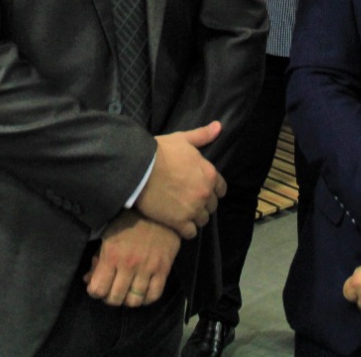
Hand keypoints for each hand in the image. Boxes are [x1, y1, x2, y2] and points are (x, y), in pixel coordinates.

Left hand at [84, 211, 180, 306]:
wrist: (157, 211)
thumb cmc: (128, 222)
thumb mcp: (107, 236)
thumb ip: (97, 259)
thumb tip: (87, 279)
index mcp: (111, 255)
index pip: (98, 289)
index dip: (95, 292)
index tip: (97, 287)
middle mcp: (129, 265)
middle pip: (115, 299)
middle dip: (110, 298)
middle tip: (112, 290)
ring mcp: (147, 268)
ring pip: (134, 301)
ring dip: (128, 300)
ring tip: (127, 292)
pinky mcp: (163, 269)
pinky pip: (154, 295)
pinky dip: (146, 299)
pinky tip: (142, 292)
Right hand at [134, 121, 225, 238]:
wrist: (139, 169)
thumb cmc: (160, 151)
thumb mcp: (182, 139)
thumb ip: (202, 135)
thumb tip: (219, 126)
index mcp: (209, 174)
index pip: (221, 189)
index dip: (211, 190)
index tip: (200, 189)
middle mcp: (205, 193)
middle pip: (211, 206)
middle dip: (202, 204)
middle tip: (188, 201)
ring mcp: (193, 209)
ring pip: (202, 220)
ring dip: (195, 218)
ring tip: (183, 213)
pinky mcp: (179, 222)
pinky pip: (190, 233)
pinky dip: (186, 230)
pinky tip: (178, 224)